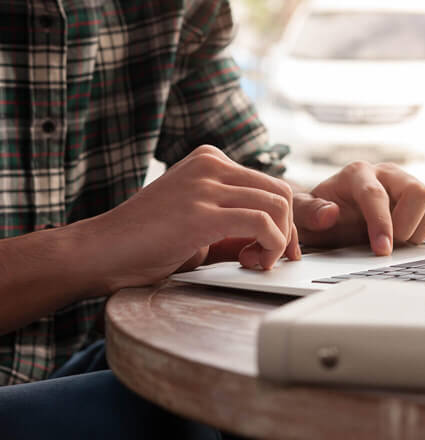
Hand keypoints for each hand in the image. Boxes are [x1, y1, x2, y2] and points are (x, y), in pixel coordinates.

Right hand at [80, 145, 299, 291]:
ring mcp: (205, 185)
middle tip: (273, 260)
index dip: (284, 221)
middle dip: (287, 230)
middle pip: (281, 192)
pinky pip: (262, 223)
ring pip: (277, 205)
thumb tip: (280, 236)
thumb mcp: (200, 222)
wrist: (99, 253)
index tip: (278, 249)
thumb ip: (237, 222)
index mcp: (210, 160)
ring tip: (256, 263)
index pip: (270, 184)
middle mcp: (210, 164)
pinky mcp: (202, 212)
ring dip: (279, 241)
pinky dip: (270, 246)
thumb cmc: (145, 243)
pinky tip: (252, 262)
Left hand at [293, 161, 424, 254]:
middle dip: (406, 227)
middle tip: (391, 246)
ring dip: (421, 231)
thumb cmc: (323, 216)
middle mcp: (388, 174)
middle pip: (416, 192)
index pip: (376, 195)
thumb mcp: (306, 217)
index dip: (382, 224)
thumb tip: (329, 213)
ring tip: (399, 242)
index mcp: (358, 174)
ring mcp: (409, 185)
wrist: (336, 216)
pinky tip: (414, 238)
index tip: (382, 251)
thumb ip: (310, 213)